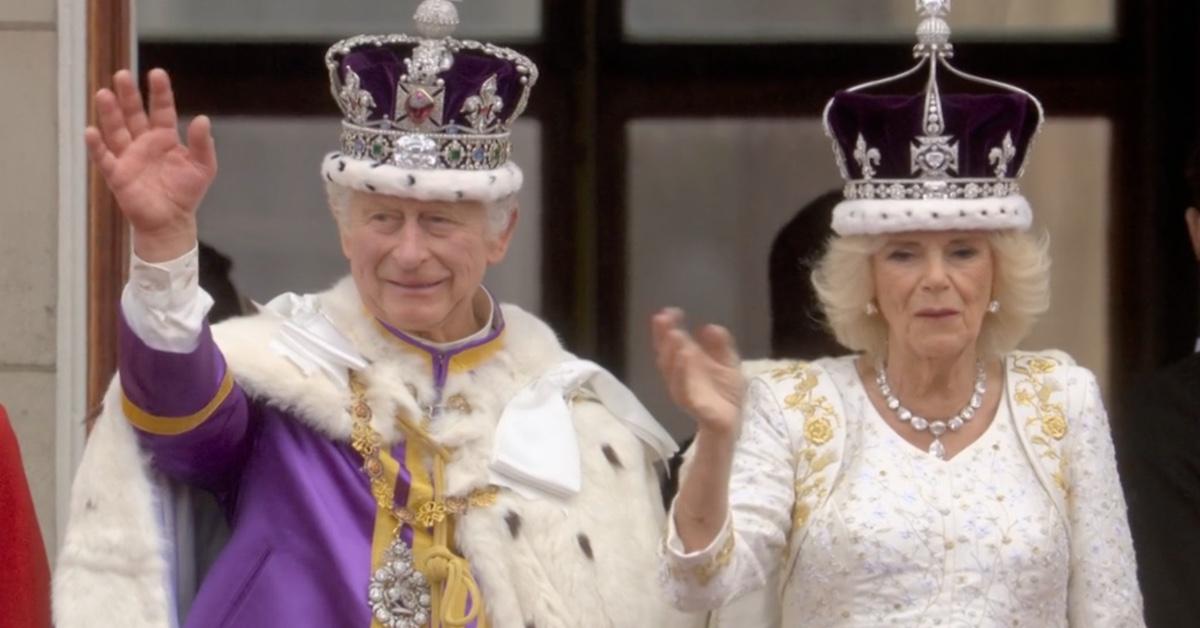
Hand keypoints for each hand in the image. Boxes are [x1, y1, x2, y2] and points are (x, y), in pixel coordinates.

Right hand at [85, 68, 216, 261]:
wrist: (171, 221)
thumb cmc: (186, 192)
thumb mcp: (203, 167)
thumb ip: (203, 144)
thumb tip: (203, 118)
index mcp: (165, 137)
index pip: (161, 109)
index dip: (160, 92)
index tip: (157, 73)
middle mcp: (144, 142)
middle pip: (134, 114)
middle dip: (128, 95)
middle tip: (123, 74)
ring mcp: (128, 156)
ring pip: (116, 130)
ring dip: (110, 113)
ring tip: (104, 93)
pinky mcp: (117, 174)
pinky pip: (104, 158)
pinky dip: (97, 146)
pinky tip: (91, 131)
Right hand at [651, 308, 745, 438]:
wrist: (732, 422)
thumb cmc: (725, 392)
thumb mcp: (727, 362)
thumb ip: (720, 345)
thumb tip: (708, 326)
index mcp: (687, 363)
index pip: (672, 342)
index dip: (668, 327)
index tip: (670, 311)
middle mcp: (680, 374)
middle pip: (666, 353)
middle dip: (663, 336)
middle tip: (662, 318)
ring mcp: (683, 389)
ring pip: (672, 370)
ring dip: (671, 351)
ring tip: (674, 334)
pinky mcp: (692, 404)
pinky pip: (683, 388)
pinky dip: (681, 373)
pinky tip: (684, 357)